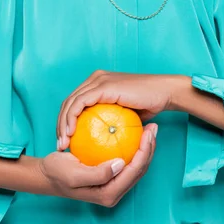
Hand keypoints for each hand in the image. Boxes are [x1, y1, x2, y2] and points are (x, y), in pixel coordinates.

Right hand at [39, 123, 157, 205]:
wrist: (47, 175)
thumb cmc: (58, 172)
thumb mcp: (74, 173)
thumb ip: (98, 173)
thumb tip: (120, 164)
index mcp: (108, 194)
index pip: (133, 172)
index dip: (144, 152)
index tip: (147, 133)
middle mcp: (114, 191)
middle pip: (140, 170)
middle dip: (150, 148)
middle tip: (153, 128)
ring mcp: (114, 184)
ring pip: (137, 166)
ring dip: (145, 147)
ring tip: (150, 128)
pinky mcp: (111, 175)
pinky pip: (128, 161)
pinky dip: (134, 147)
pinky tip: (136, 131)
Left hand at [56, 70, 184, 150]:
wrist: (164, 93)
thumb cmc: (149, 105)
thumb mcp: (124, 115)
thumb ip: (110, 121)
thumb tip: (100, 140)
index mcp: (98, 82)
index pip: (75, 102)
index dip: (65, 121)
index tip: (66, 141)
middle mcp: (95, 78)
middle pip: (69, 101)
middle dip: (60, 124)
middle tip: (60, 145)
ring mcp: (98, 80)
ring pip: (70, 102)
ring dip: (62, 124)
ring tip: (63, 143)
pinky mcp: (103, 86)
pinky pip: (80, 103)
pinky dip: (72, 119)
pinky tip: (71, 134)